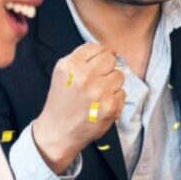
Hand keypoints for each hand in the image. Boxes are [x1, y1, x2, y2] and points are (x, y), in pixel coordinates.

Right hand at [32, 44, 125, 173]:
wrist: (58, 131)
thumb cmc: (62, 100)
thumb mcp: (63, 72)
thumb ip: (83, 57)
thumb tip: (110, 51)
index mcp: (70, 66)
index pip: (97, 48)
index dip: (98, 57)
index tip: (94, 67)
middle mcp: (84, 77)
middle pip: (110, 59)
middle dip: (106, 69)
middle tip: (96, 82)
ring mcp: (98, 92)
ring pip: (119, 76)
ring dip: (112, 84)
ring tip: (98, 95)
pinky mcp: (110, 107)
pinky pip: (122, 93)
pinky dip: (115, 100)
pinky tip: (101, 106)